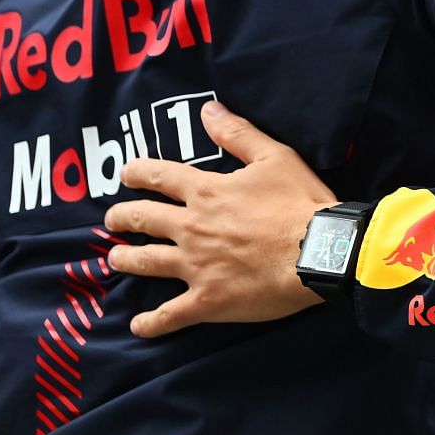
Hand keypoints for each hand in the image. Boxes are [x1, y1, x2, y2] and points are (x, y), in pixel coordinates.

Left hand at [105, 100, 334, 336]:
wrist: (320, 251)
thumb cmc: (301, 203)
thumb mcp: (275, 157)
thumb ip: (237, 133)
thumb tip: (207, 108)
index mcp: (205, 191)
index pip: (158, 177)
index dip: (137, 173)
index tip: (126, 174)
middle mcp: (190, 227)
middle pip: (141, 219)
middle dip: (122, 218)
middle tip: (114, 220)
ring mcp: (195, 265)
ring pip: (144, 262)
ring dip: (125, 259)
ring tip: (115, 258)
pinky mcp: (207, 299)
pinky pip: (170, 315)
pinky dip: (152, 322)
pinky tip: (139, 325)